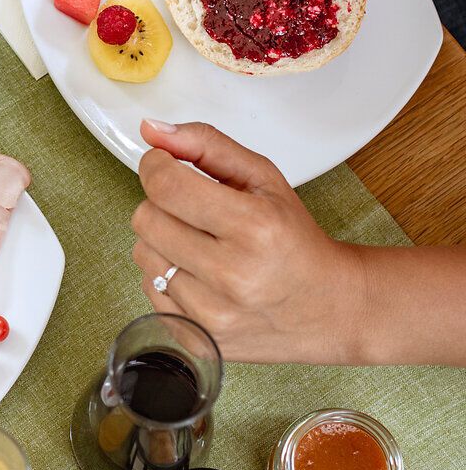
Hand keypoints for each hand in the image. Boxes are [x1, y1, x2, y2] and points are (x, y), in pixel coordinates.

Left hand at [130, 120, 367, 363]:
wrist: (328, 307)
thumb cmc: (295, 240)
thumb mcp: (263, 178)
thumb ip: (207, 145)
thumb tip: (152, 131)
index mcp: (254, 226)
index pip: (165, 186)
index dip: (155, 166)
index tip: (164, 164)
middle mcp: (232, 274)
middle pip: (146, 219)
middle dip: (162, 204)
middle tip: (195, 210)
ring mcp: (213, 314)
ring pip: (142, 254)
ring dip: (163, 241)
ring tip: (201, 245)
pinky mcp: (197, 339)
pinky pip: (149, 290)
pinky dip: (166, 275)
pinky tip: (199, 274)